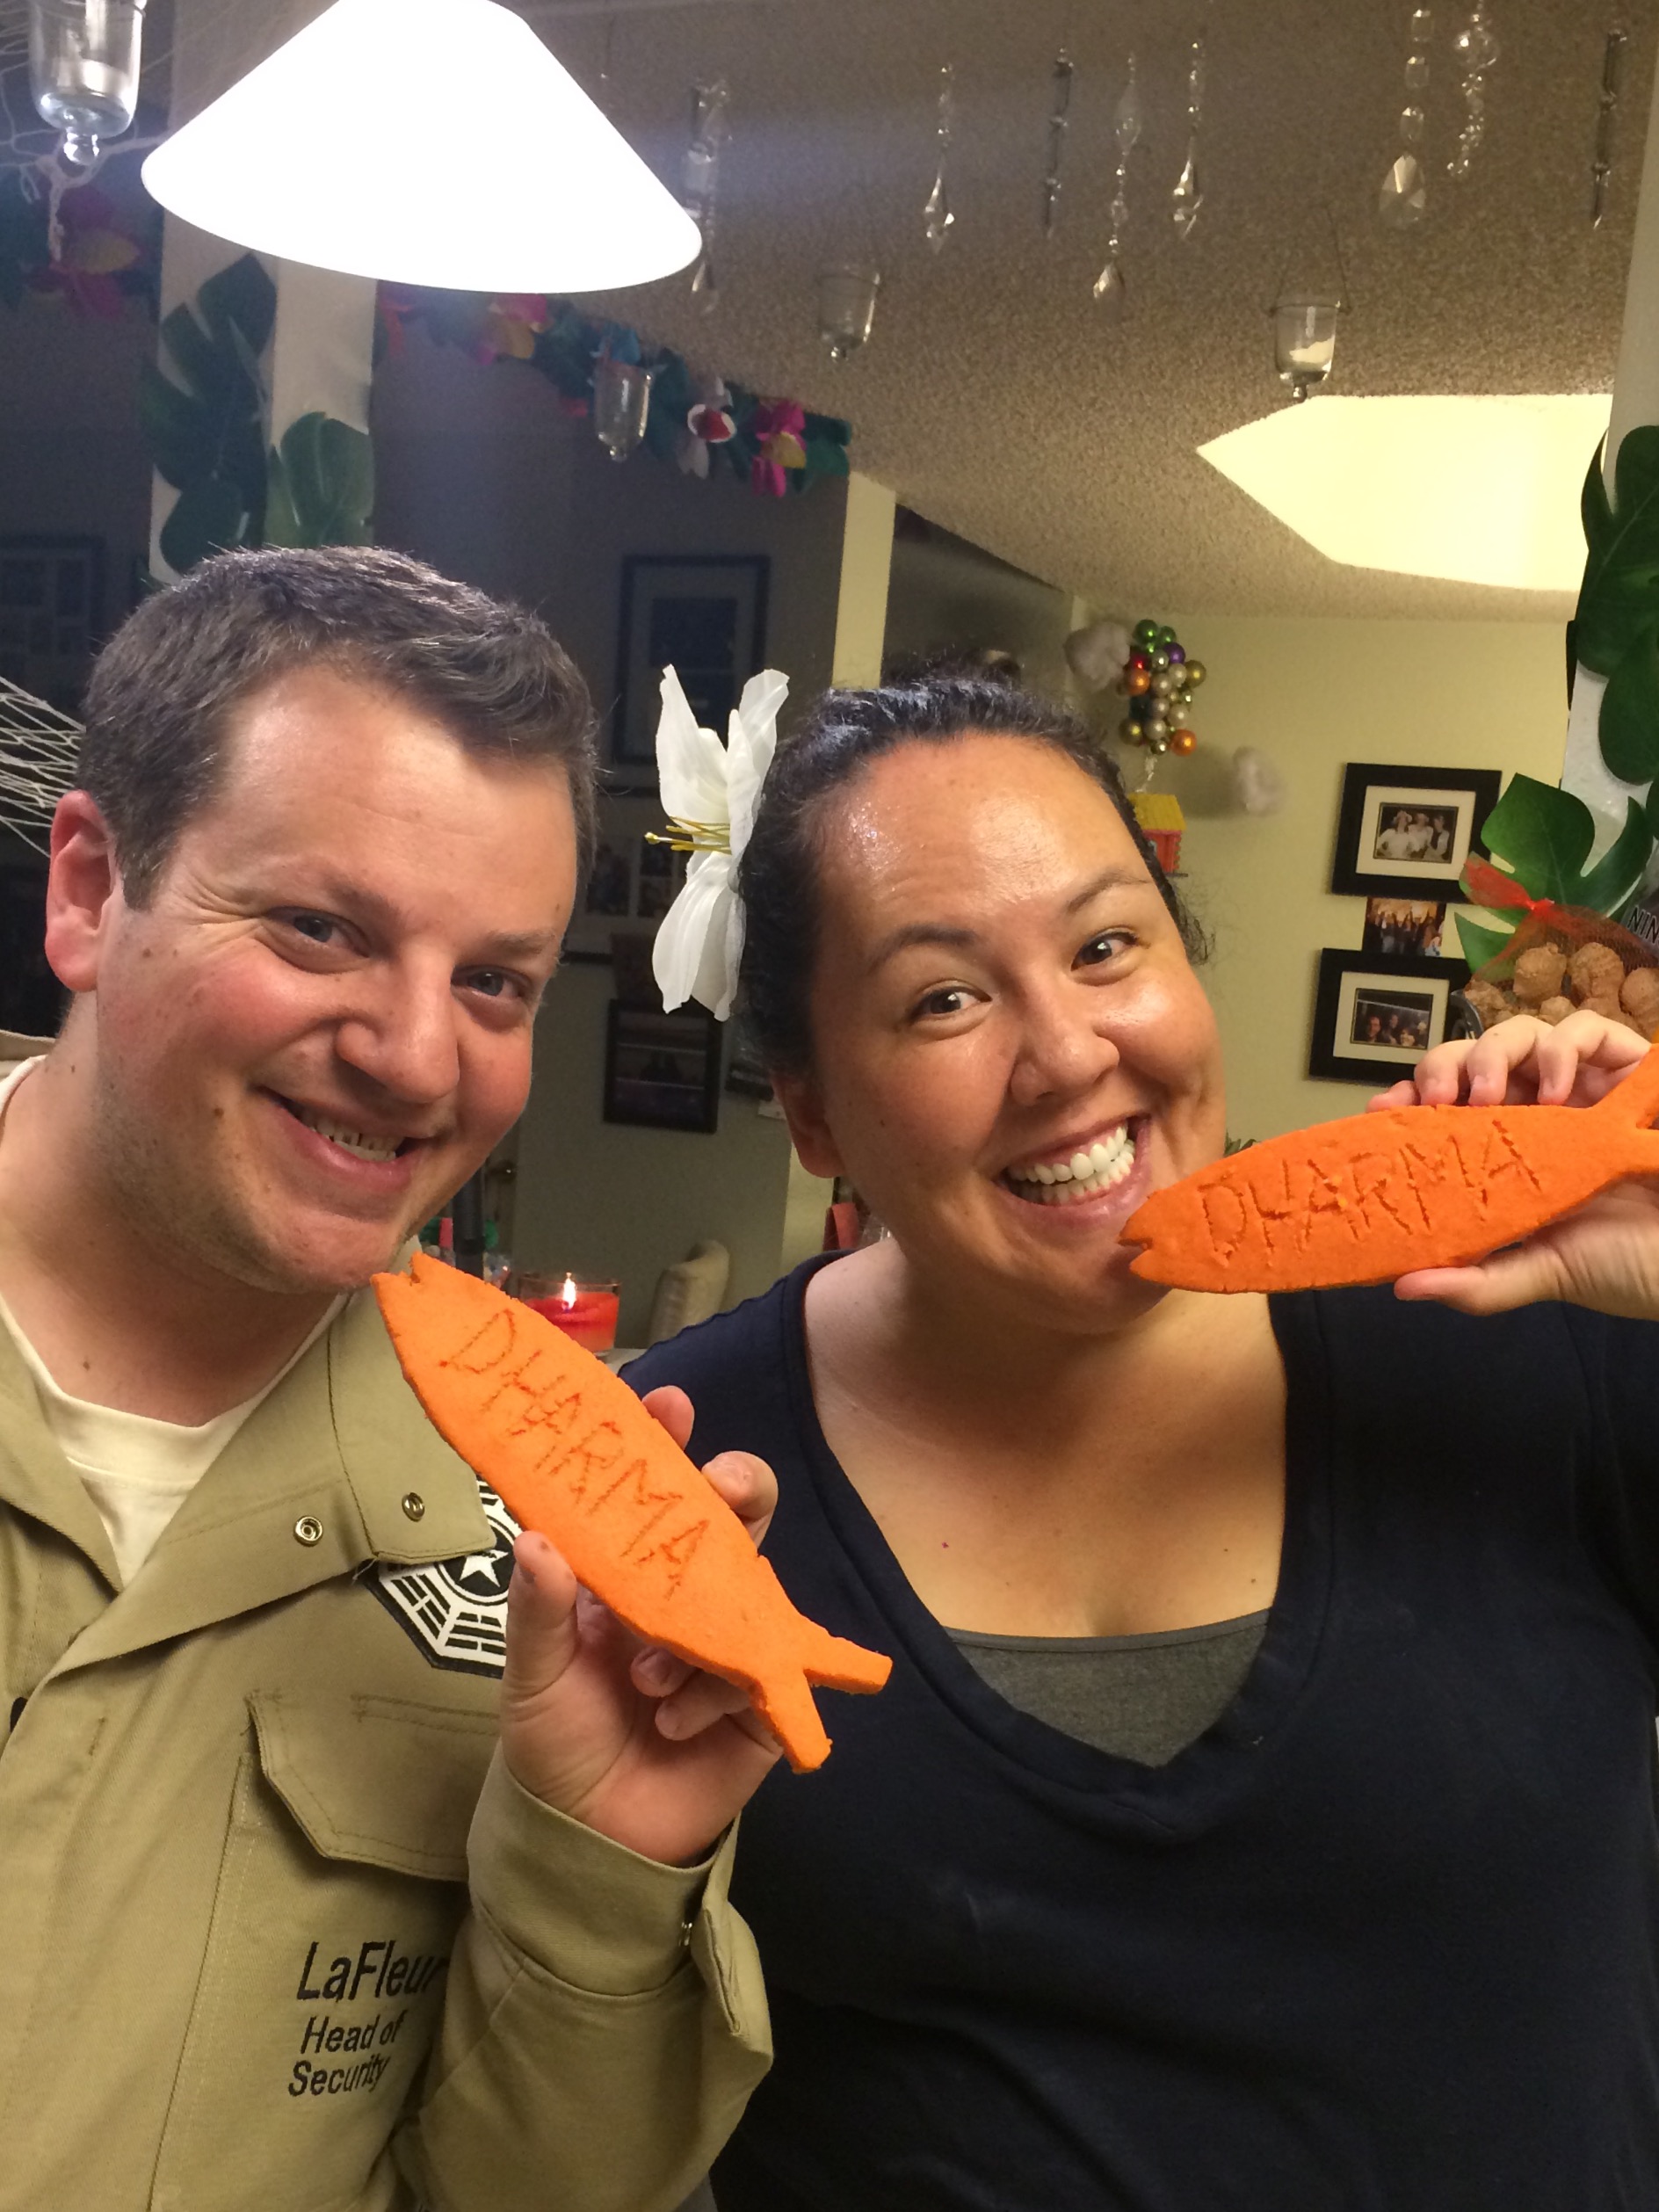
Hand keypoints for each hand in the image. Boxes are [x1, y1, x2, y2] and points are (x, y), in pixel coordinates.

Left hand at [497, 1385, 781, 1864]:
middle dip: (736, 1486)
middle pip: (733, 1511)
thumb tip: (536, 1537)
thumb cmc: (557, 1742)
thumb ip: (538, 1609)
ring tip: (645, 1678)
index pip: (653, 1485)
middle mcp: (685, 1587)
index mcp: (627, 1567)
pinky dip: (711, 1693)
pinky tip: (672, 1720)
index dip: (665, 1437)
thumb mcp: (531, 1675)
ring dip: (698, 1625)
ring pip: (752, 1583)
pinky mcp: (760, 1692)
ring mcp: (728, 1635)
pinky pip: (758, 1667)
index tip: (667, 1403)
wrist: (592, 1840)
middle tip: (721, 1490)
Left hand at [1367, 1010, 1658, 1319]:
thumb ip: (1479, 1283)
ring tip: (1489, 1096)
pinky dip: (1561, 1047)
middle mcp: (1540, 1113)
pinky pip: (1586, 1029)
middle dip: (1442, 1067)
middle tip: (1437, 1100)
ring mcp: (1585, 1088)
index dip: (1411, 1100)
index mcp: (1509, 1152)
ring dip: (1493, 1052)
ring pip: (1521, 1035)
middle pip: (1473, 1061)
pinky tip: (1557, 1091)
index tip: (1383, 1111)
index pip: (1446, 1108)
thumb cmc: (1626, 1265)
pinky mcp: (1630, 1070)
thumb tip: (1402, 1287)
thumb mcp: (1544, 1273)